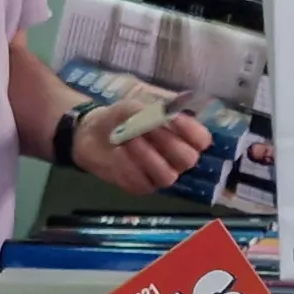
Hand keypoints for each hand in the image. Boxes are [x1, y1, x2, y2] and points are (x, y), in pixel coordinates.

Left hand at [77, 109, 211, 195]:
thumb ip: (153, 111)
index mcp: (181, 136)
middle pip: (188, 160)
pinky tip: (118, 152)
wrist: (92, 133)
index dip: (191, 130)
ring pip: (167, 176)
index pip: (201, 140)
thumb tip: (168, 113)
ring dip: (147, 155)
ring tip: (128, 139)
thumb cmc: (121, 117)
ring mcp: (159, 176)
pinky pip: (141, 183)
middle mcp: (175, 159)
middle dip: (167, 142)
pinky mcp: (140, 187)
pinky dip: (128, 166)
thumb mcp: (136, 106)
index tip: (172, 118)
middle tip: (146, 128)